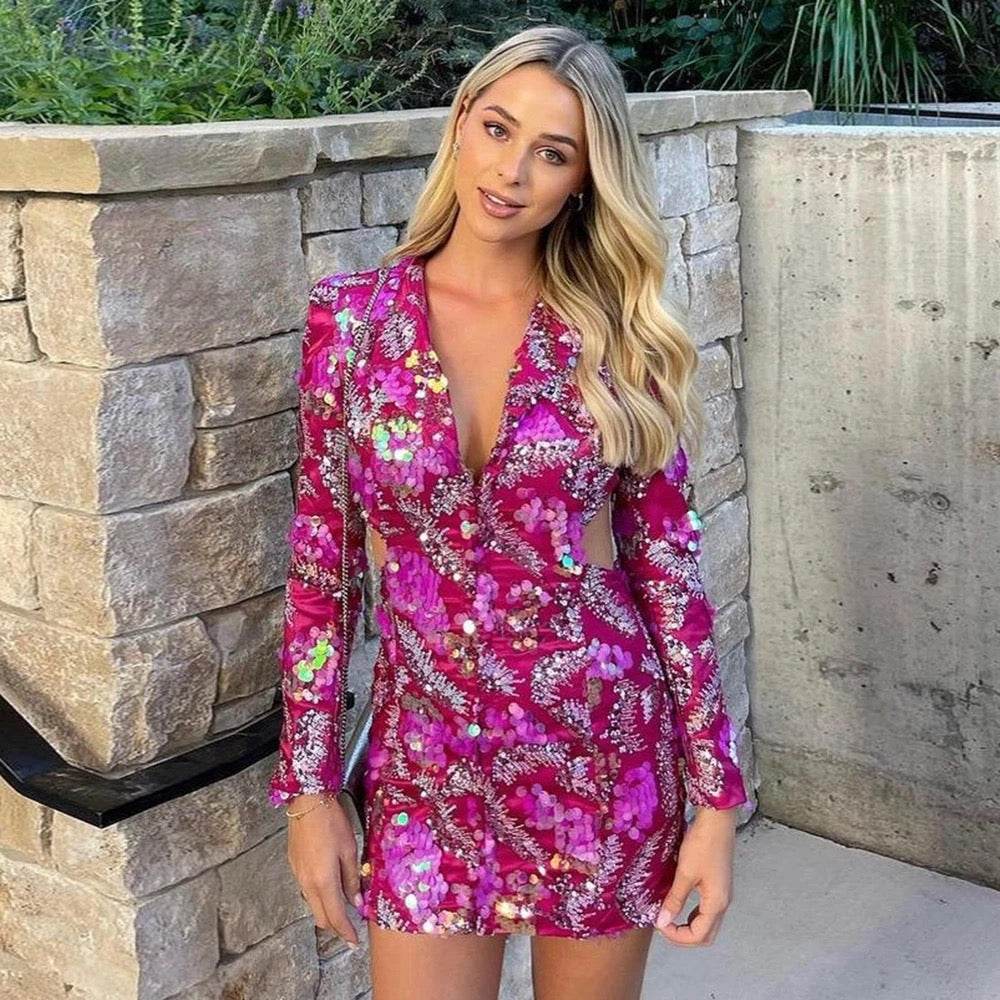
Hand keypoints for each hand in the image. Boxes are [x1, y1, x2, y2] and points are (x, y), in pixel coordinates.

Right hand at [286, 793, 361, 946]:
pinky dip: (320, 897)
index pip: (336, 916)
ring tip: (344, 909)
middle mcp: (307, 883)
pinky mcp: (294, 866)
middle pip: (321, 916)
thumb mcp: (349, 849)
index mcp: (323, 881)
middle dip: (336, 927)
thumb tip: (356, 902)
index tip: (354, 942)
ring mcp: (298, 875)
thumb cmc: (332, 822)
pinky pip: (307, 891)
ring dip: (327, 912)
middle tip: (350, 929)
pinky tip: (330, 889)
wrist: (307, 802)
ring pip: (313, 905)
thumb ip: (351, 878)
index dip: (345, 932)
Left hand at [655, 805, 737, 946]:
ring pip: (708, 923)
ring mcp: (723, 894)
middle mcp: (724, 903)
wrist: (717, 820)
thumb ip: (674, 899)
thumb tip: (662, 921)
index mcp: (717, 903)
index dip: (677, 936)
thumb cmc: (702, 844)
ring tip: (668, 916)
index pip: (698, 936)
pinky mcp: (719, 884)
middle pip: (706, 935)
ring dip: (689, 926)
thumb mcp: (684, 873)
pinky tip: (679, 904)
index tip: (659, 924)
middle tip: (663, 926)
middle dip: (684, 936)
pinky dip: (693, 914)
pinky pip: (707, 909)